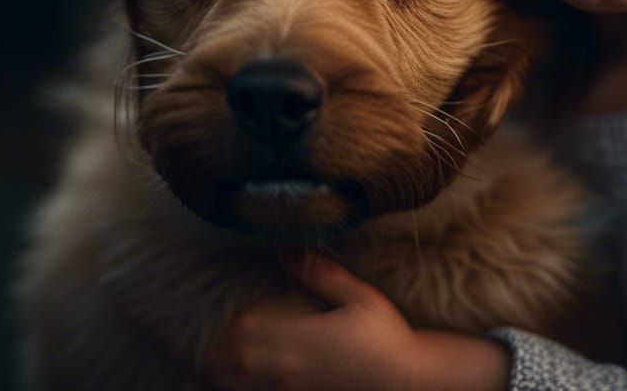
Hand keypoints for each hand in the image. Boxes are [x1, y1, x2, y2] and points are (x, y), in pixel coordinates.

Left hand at [203, 256, 416, 390]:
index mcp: (299, 339)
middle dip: (219, 351)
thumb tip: (290, 250)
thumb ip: (322, 275)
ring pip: (234, 386)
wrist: (406, 385)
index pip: (242, 331)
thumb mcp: (359, 298)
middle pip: (228, 363)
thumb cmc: (386, 338)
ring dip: (226, 374)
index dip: (230, 323)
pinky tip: (251, 381)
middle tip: (226, 339)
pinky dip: (243, 389)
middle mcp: (285, 371)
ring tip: (233, 363)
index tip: (238, 315)